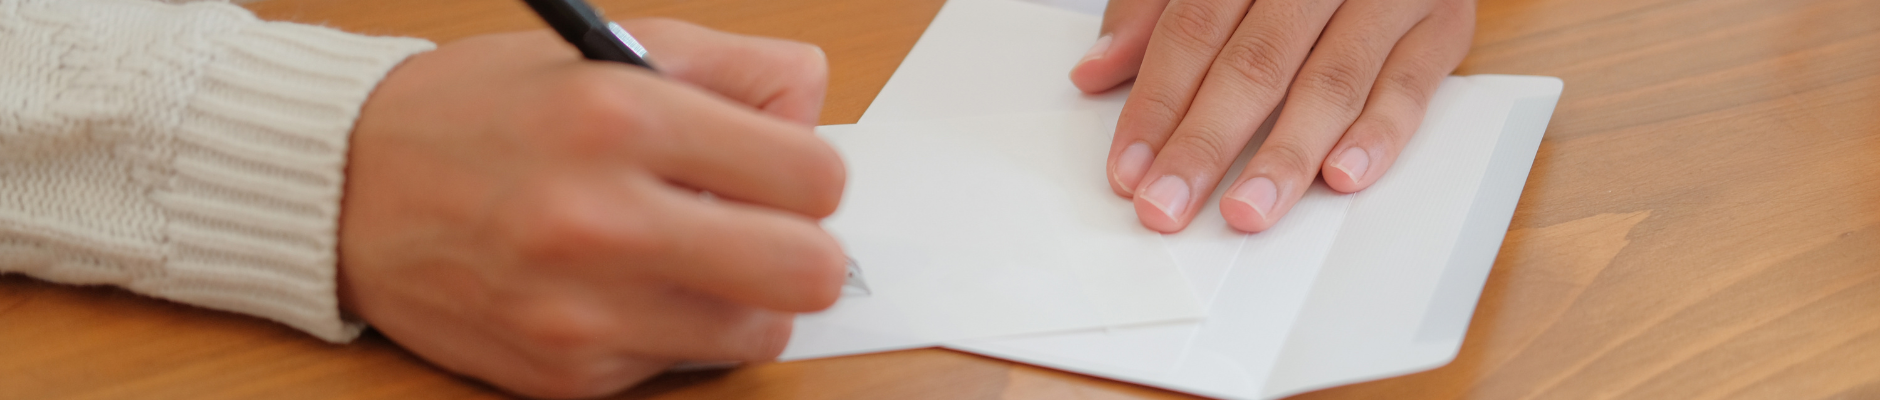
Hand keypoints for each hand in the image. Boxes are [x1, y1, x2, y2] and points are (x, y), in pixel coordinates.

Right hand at [335, 19, 843, 397]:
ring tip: (692, 256)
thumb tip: (814, 112)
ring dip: (745, 297)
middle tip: (768, 228)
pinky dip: (672, 328)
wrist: (346, 187)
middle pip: (809, 270)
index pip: (815, 175)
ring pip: (761, 332)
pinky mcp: (566, 373)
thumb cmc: (487, 112)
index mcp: (623, 117)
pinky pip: (683, 364)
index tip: (785, 172)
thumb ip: (737, 70)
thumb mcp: (612, 51)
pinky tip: (622, 286)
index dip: (812, 173)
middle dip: (805, 248)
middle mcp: (601, 218)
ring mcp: (582, 310)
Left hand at [1072, 0, 1473, 231]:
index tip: (1129, 170)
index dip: (1156, 102)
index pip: (1192, 29)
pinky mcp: (1442, 22)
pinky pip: (1411, 84)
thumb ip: (1152, 14)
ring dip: (1285, 154)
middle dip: (1207, 142)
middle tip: (1169, 205)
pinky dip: (1378, 134)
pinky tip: (1341, 176)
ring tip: (1246, 210)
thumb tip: (1093, 73)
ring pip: (1331, 79)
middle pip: (1255, 62)